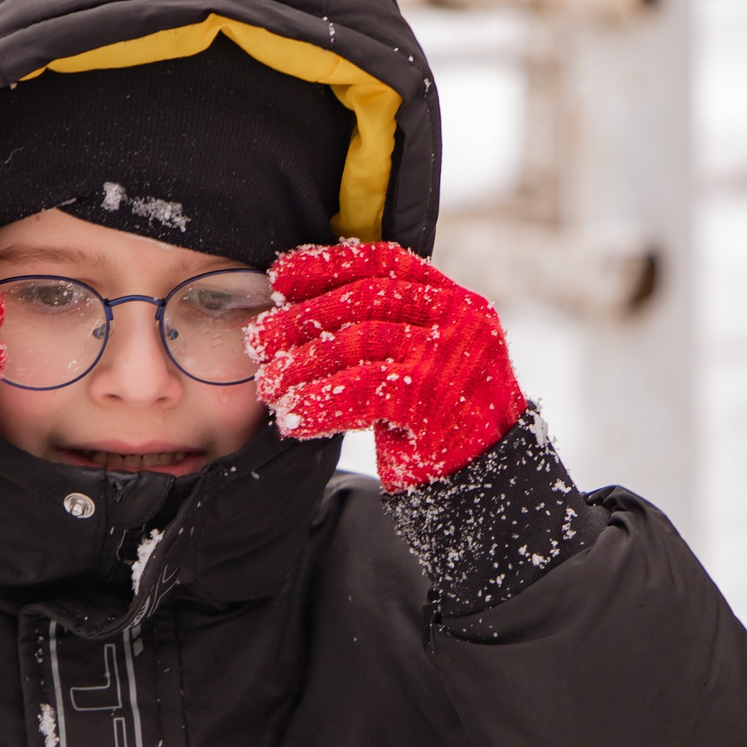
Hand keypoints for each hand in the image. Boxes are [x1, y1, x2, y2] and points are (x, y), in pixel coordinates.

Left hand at [248, 242, 526, 491]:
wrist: (486, 483)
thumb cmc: (441, 422)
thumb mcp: (423, 362)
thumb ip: (387, 330)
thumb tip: (302, 307)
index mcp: (454, 301)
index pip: (385, 264)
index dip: (328, 264)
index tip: (281, 275)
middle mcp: (458, 319)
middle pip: (364, 301)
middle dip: (302, 319)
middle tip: (260, 339)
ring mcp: (448, 358)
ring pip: (356, 344)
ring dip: (302, 366)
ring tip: (270, 385)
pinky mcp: (433, 401)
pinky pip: (360, 392)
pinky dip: (319, 404)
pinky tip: (294, 418)